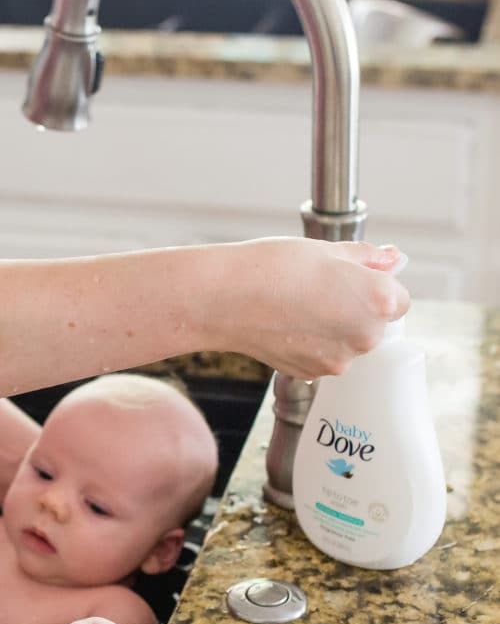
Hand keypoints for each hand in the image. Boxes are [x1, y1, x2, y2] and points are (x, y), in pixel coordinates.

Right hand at [209, 240, 410, 379]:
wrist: (225, 300)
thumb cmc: (271, 269)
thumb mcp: (328, 250)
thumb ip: (368, 259)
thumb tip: (392, 260)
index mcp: (379, 300)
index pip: (399, 297)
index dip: (374, 286)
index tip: (351, 279)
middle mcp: (365, 336)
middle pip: (375, 324)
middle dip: (355, 309)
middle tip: (319, 290)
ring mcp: (338, 360)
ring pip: (347, 342)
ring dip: (333, 328)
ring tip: (298, 308)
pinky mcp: (312, 374)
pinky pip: (324, 356)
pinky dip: (312, 344)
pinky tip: (288, 325)